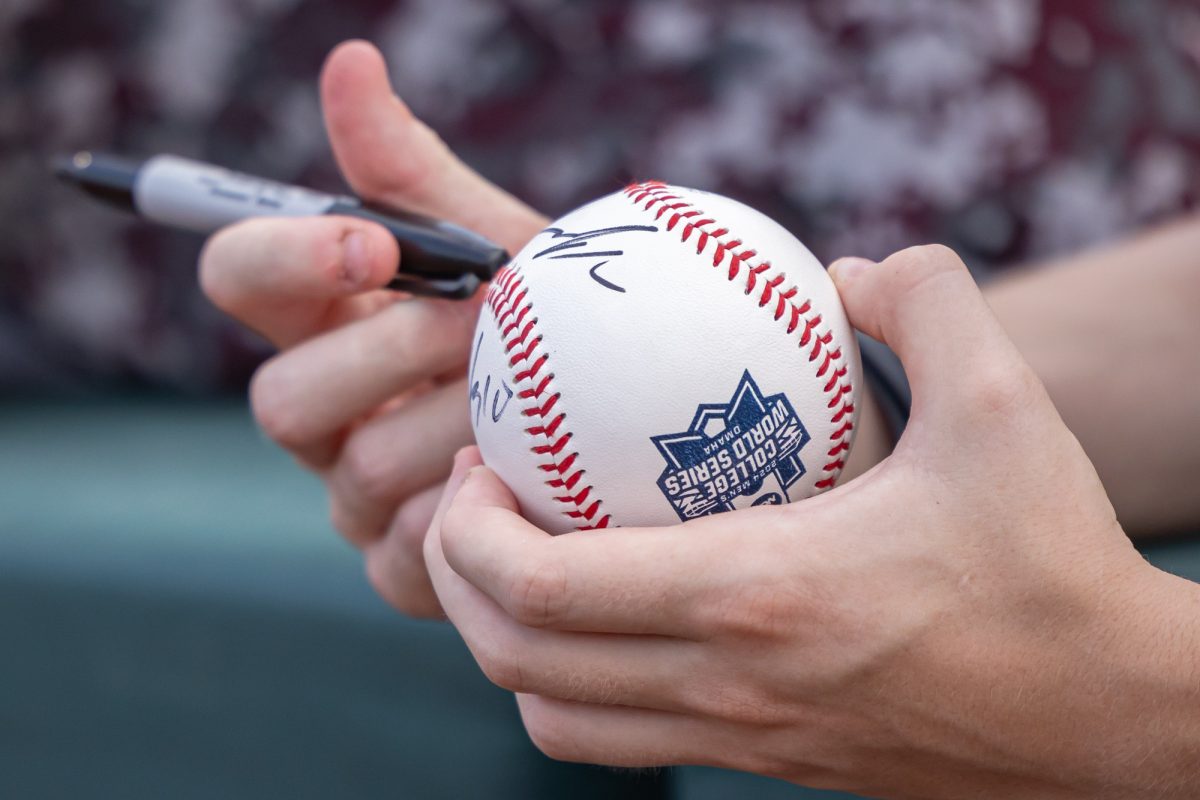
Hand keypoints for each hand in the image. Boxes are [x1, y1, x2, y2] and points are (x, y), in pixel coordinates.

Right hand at [198, 40, 546, 615]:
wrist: (633, 419)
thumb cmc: (553, 320)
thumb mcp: (495, 240)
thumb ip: (415, 173)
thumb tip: (351, 60)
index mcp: (322, 317)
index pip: (239, 276)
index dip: (285, 256)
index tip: (377, 241)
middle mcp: (321, 409)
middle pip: (281, 397)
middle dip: (391, 354)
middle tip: (487, 325)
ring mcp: (352, 494)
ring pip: (357, 472)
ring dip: (457, 427)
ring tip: (542, 401)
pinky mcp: (397, 566)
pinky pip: (410, 550)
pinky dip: (476, 510)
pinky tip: (536, 481)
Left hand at [425, 245, 1199, 796]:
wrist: (1108, 714)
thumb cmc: (1053, 563)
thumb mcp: (1004, 404)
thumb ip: (927, 302)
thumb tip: (848, 270)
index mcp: (756, 596)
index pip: (543, 588)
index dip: (468, 529)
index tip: (479, 458)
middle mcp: (727, 684)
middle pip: (517, 660)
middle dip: (454, 578)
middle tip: (476, 498)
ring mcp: (740, 738)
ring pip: (555, 719)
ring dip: (504, 643)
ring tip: (522, 563)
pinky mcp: (766, 764)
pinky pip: (618, 742)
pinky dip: (572, 685)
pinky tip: (612, 616)